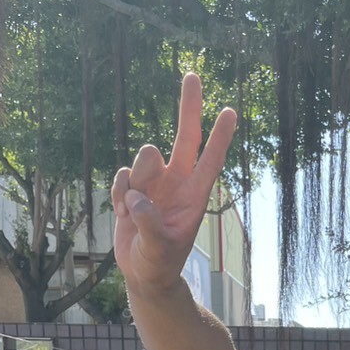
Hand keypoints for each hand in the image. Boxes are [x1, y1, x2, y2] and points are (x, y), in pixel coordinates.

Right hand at [111, 73, 237, 293]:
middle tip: (193, 75)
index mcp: (193, 196)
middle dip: (188, 106)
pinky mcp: (132, 188)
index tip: (230, 111)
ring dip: (137, 178)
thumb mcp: (158, 250)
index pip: (209, 161)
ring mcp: (154, 183)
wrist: (143, 274)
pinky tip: (123, 214)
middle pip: (184, 136)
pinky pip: (122, 176)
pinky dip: (118, 193)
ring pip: (145, 157)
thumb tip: (137, 198)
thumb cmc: (159, 264)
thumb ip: (149, 224)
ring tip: (133, 209)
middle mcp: (176, 183)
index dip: (220, 137)